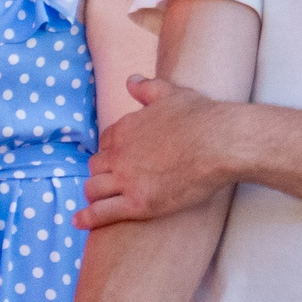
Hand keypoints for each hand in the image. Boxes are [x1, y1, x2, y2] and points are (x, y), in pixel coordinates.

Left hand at [75, 78, 232, 230]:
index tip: (117, 159)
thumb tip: (130, 80)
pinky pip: (101, 213)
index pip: (105, 142)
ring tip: (97, 201)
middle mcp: (119, 154)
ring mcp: (126, 180)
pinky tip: (78, 222)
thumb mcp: (173, 94)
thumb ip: (148, 88)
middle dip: (101, 173)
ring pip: (93, 189)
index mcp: (124, 129)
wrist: (223, 143)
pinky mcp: (138, 204)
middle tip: (110, 182)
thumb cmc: (204, 117)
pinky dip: (87, 218)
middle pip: (96, 166)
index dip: (110, 151)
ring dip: (94, 194)